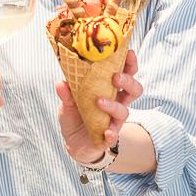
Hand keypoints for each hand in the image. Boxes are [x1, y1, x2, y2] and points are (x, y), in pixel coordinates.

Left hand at [57, 49, 142, 164]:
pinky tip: (106, 132)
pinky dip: (111, 133)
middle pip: (134, 90)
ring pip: (125, 111)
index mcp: (109, 89)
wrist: (74, 142)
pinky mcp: (109, 137)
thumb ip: (66, 93)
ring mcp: (114, 120)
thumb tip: (61, 82)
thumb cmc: (75, 115)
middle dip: (128, 81)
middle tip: (115, 77)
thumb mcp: (67, 102)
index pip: (126, 73)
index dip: (130, 63)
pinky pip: (114, 135)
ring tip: (99, 101)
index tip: (129, 53)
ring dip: (114, 106)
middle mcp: (116, 103)